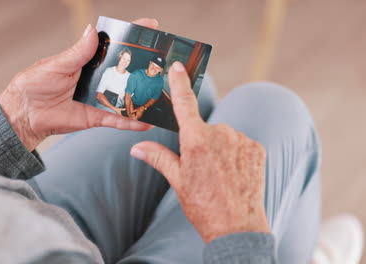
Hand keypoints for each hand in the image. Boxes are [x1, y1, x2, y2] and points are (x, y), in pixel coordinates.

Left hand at [0, 18, 158, 150]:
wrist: (24, 114)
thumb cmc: (34, 84)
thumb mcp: (56, 65)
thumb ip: (78, 52)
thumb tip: (93, 31)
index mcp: (86, 60)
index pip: (111, 45)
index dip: (130, 35)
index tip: (150, 25)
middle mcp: (96, 78)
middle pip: (124, 70)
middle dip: (143, 66)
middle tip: (163, 63)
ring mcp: (98, 98)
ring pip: (125, 96)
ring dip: (142, 96)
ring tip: (162, 94)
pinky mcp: (95, 117)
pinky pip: (116, 119)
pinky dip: (130, 122)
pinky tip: (146, 123)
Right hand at [130, 62, 269, 242]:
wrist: (237, 227)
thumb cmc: (203, 205)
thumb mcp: (177, 181)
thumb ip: (158, 157)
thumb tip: (137, 147)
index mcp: (196, 140)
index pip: (184, 103)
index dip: (179, 83)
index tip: (177, 66)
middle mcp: (220, 134)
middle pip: (204, 128)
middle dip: (200, 142)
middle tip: (201, 170)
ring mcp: (241, 140)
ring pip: (224, 136)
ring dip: (219, 148)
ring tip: (219, 175)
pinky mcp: (256, 148)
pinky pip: (240, 143)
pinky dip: (235, 154)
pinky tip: (233, 174)